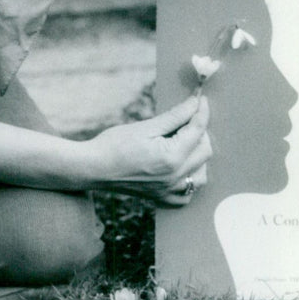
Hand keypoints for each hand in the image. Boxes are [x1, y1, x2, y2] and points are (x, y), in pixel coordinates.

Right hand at [84, 95, 211, 204]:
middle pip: (204, 151)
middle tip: (186, 120)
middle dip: (200, 132)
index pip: (198, 131)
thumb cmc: (114, 145)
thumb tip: (194, 103)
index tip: (201, 99)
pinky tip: (178, 166)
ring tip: (183, 143)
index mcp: (171, 157)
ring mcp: (170, 192)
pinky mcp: (164, 199)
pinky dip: (189, 178)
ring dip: (198, 156)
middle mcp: (175, 177)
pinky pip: (188, 192)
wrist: (93, 168)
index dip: (201, 111)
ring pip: (201, 174)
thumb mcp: (146, 127)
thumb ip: (175, 116)